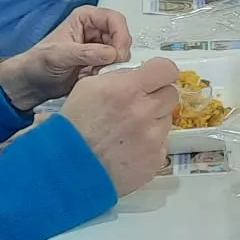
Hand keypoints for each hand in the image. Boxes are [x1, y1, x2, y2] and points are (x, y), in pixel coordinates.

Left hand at [0, 6, 135, 108]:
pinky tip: (95, 78)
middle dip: (119, 53)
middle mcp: (95, 29)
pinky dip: (110, 73)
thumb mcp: (60, 56)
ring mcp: (99, 46)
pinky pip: (115, 66)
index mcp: (86, 18)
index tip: (117, 55)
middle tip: (109, 68)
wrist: (31, 83)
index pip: (115, 20)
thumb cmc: (38, 64)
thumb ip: (86, 53)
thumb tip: (112, 54)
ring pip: (121, 52)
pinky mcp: (100, 63)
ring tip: (97, 74)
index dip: (121, 36)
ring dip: (114, 65)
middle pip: (122, 36)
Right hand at [59, 58, 180, 194]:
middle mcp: (144, 112)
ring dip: (153, 121)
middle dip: (156, 97)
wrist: (68, 169)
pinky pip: (162, 144)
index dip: (161, 72)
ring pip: (166, 120)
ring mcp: (153, 138)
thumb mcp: (88, 87)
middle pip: (171, 94)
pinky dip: (149, 144)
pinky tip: (129, 148)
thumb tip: (138, 75)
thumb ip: (119, 77)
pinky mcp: (155, 159)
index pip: (167, 69)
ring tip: (128, 131)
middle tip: (138, 105)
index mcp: (127, 90)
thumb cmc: (73, 128)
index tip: (155, 77)